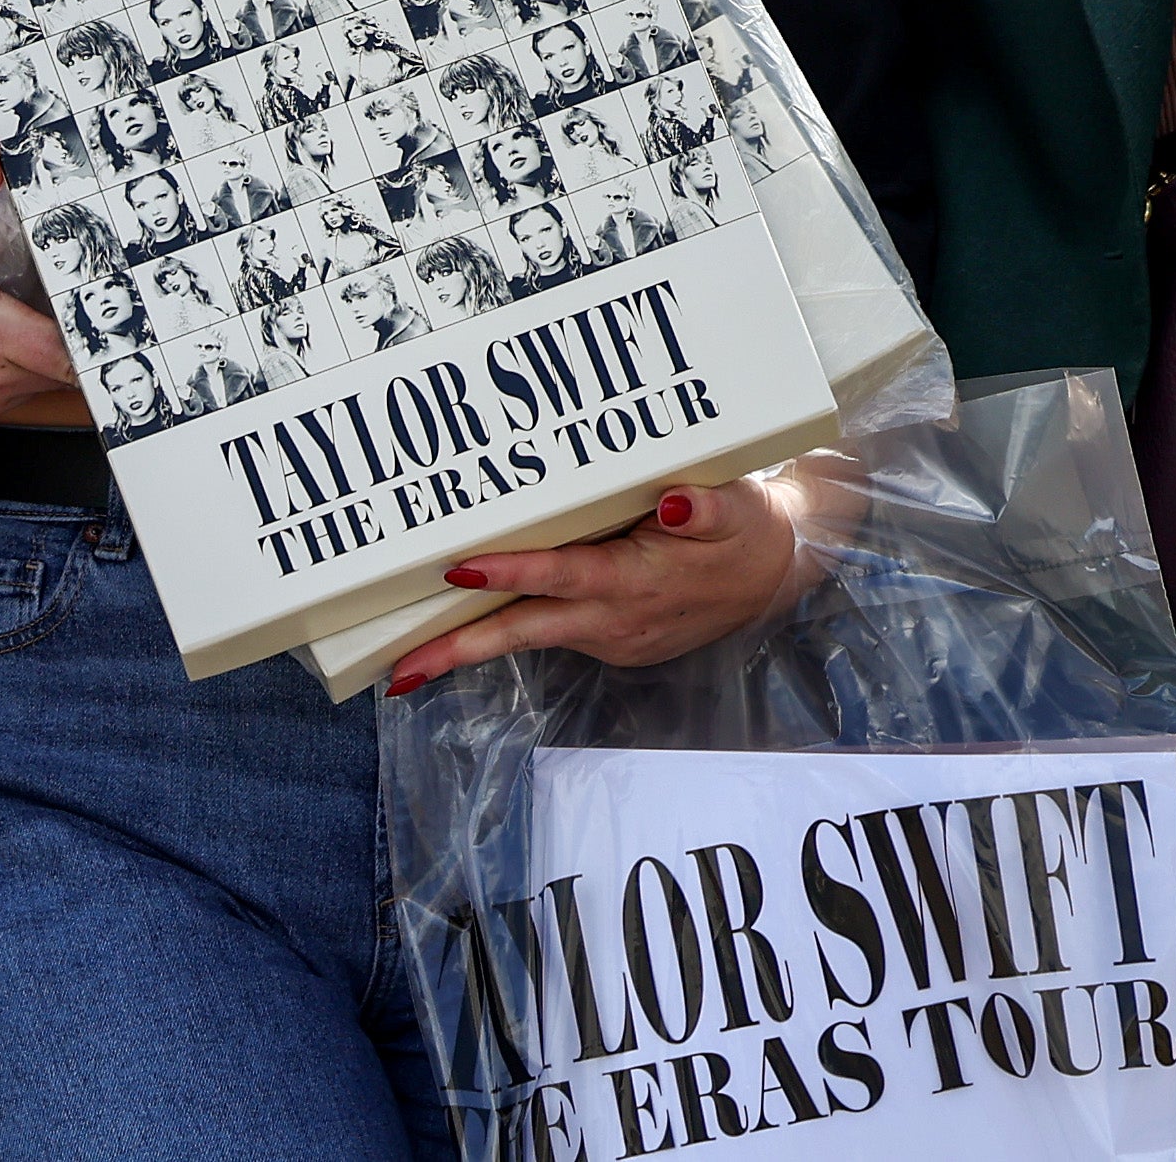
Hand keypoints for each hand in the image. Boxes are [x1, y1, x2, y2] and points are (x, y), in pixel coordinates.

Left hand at [380, 462, 822, 695]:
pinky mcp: (610, 639)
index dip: (512, 573)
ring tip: (407, 660)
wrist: (775, 575)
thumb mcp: (737, 510)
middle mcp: (615, 619)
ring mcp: (610, 637)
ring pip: (528, 636)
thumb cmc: (747, 531)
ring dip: (471, 647)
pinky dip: (507, 628)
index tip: (459, 567)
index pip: (561, 576)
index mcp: (636, 581)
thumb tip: (673, 503)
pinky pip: (549, 630)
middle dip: (459, 652)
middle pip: (523, 633)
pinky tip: (467, 621)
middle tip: (400, 673)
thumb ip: (703, 508)